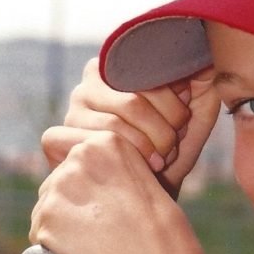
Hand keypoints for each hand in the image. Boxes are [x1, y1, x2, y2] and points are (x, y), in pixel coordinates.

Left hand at [30, 130, 206, 253]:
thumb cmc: (161, 234)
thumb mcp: (145, 183)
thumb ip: (114, 173)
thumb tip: (89, 183)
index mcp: (108, 142)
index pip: (72, 152)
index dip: (80, 176)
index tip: (97, 200)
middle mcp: (79, 158)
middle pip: (58, 180)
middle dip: (69, 203)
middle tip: (98, 230)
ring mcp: (59, 187)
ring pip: (46, 207)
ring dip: (59, 226)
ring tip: (91, 246)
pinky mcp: (46, 218)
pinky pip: (39, 233)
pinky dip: (52, 247)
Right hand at [41, 58, 221, 198]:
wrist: (152, 193)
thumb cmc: (174, 149)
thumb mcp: (195, 110)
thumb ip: (198, 79)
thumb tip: (196, 60)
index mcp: (120, 67)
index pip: (149, 76)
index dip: (174, 107)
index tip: (182, 125)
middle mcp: (90, 83)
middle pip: (134, 103)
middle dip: (162, 133)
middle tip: (169, 151)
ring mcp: (72, 110)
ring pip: (116, 127)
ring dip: (146, 151)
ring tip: (157, 162)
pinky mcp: (55, 138)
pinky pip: (91, 146)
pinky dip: (121, 161)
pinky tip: (132, 169)